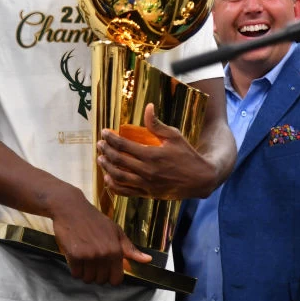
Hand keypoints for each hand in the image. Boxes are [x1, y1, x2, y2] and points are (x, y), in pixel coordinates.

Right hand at [50, 187, 150, 285]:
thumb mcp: (116, 231)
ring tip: (84, 257)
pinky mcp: (75, 255)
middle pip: (101, 280)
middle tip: (92, 259)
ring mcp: (89, 255)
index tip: (105, 269)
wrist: (72, 208)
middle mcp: (104, 254)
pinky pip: (76, 274)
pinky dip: (74, 268)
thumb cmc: (95, 220)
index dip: (110, 277)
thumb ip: (130, 249)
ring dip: (85, 272)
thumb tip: (148, 260)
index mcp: (116, 250)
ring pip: (88, 279)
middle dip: (96, 273)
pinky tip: (75, 256)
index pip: (116, 280)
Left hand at [97, 104, 216, 199]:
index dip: (110, 138)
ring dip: (106, 167)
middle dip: (105, 151)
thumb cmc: (187, 155)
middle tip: (99, 144)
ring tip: (100, 159)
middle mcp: (147, 171)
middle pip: (118, 160)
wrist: (199, 179)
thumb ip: (157, 124)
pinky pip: (125, 192)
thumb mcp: (174, 136)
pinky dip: (114, 185)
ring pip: (118, 177)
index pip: (123, 145)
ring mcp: (146, 184)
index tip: (104, 132)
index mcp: (152, 155)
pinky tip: (108, 178)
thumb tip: (148, 107)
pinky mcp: (147, 194)